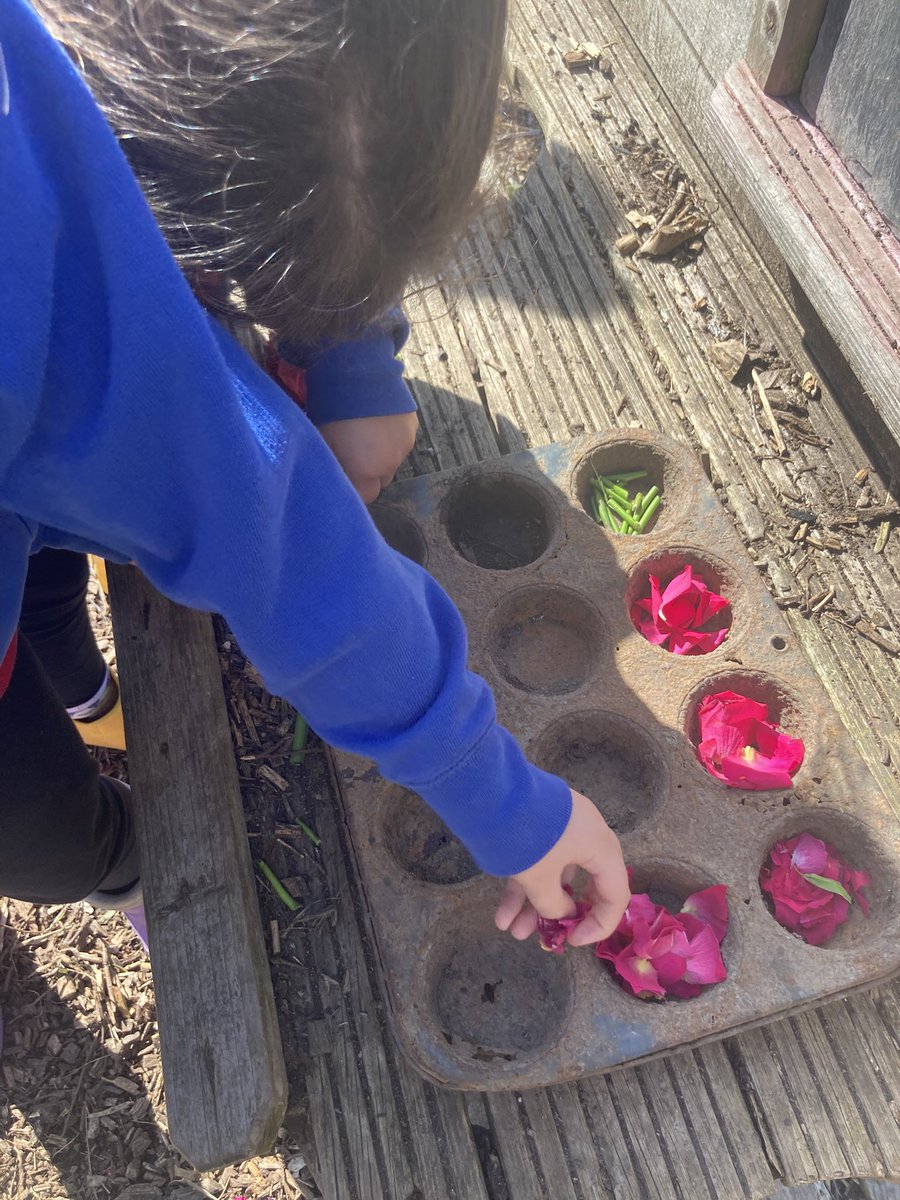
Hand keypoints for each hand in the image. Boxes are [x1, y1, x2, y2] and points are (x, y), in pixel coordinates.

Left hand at [318, 412, 418, 503]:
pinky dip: (391, 437)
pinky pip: (401, 441)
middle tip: (354, 455)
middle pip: (381, 480)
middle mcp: (389, 463)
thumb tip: (334, 477)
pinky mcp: (412, 427)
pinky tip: (379, 421)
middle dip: (369, 473)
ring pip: (393, 461)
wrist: (357, 373)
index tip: (344, 477)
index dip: (354, 489)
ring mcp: (404, 445)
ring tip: (366, 433)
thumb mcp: (324, 443)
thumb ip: (335, 467)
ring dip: (382, 454)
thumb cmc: (332, 411)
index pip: (365, 497)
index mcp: (366, 471)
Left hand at [494, 790, 629, 946]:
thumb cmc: (528, 839)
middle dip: (559, 915)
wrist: (494, 790)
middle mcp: (588, 835)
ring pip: (555, 874)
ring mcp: (563, 826)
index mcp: (601, 848)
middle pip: (585, 884)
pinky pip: (539, 860)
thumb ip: (552, 905)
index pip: (616, 896)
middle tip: (545, 934)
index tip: (572, 942)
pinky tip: (501, 912)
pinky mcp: (540, 821)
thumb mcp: (539, 880)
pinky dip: (523, 885)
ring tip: (509, 930)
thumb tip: (560, 913)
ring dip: (534, 904)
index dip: (598, 925)